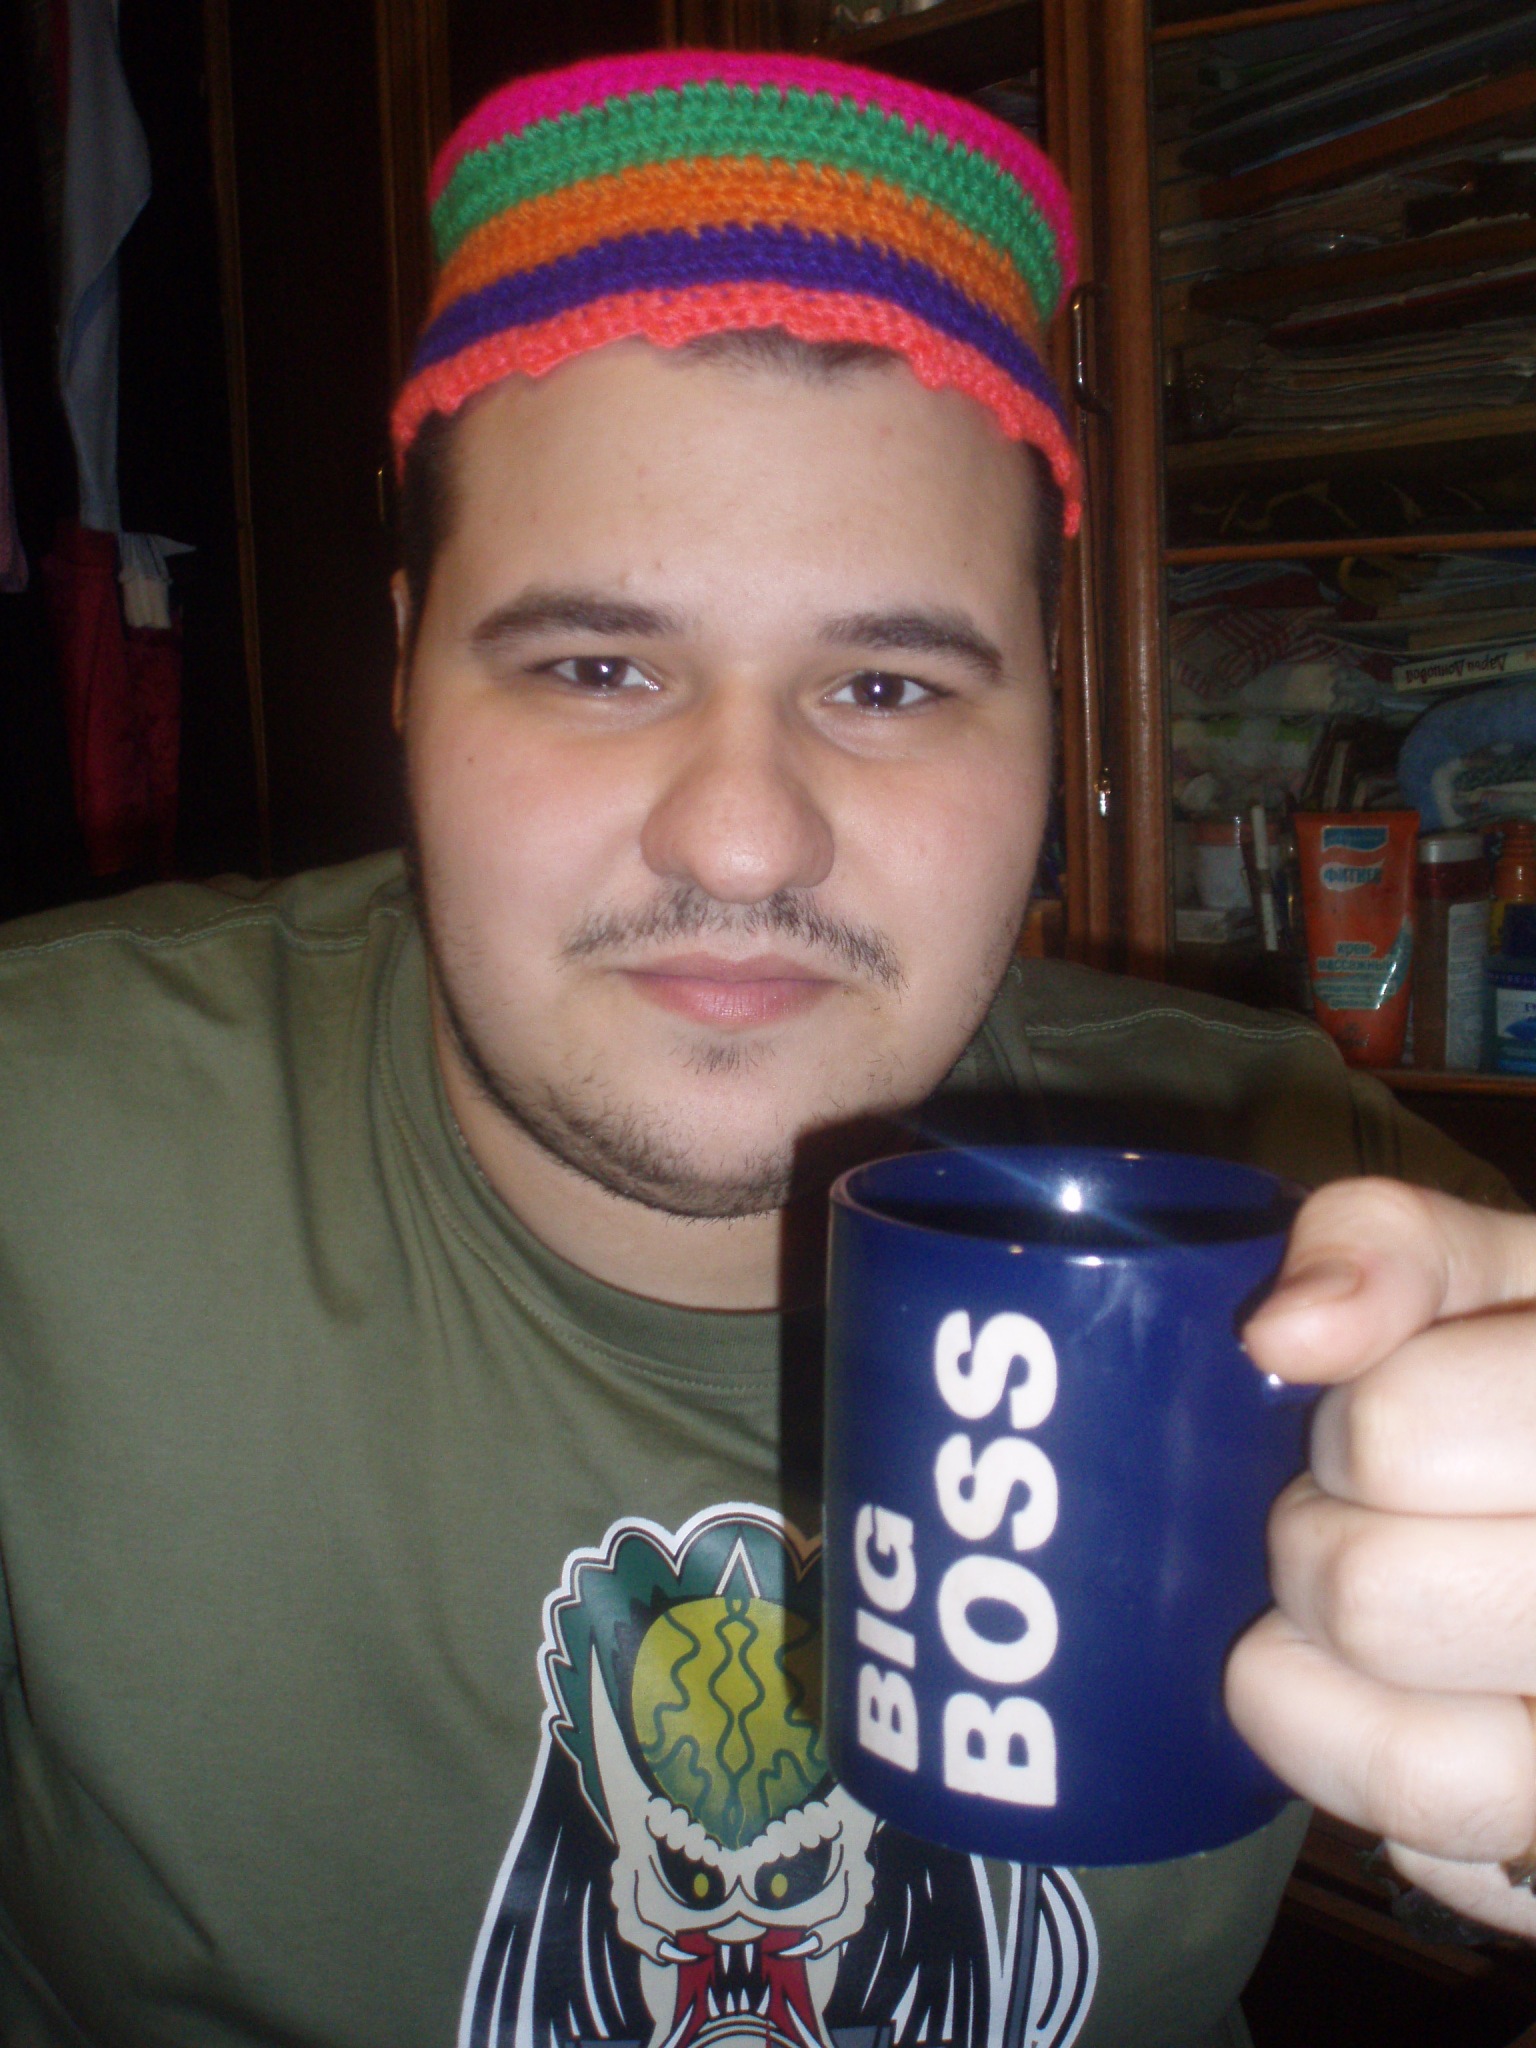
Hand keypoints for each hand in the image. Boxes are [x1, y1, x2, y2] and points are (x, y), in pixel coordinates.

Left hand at [1227, 1177, 1535, 1938]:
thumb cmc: (1525, 1369)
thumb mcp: (1486, 1265)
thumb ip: (1383, 1243)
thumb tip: (1283, 1330)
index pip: (1396, 1436)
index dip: (1353, 1428)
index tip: (1378, 1422)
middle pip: (1371, 1598)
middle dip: (1322, 1543)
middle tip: (1359, 1520)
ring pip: (1428, 1777)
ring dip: (1340, 1685)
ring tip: (1372, 1624)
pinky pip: (1450, 1866)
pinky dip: (1395, 1789)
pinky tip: (1430, 1711)